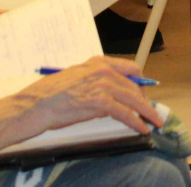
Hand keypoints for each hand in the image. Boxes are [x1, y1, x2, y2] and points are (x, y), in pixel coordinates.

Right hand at [12, 56, 164, 136]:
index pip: (130, 68)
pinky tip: (141, 129)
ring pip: (134, 99)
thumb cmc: (51, 93)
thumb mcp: (78, 77)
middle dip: (145, 100)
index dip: (140, 83)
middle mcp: (104, 69)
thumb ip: (96, 80)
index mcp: (98, 62)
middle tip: (150, 112)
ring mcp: (103, 84)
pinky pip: (125, 113)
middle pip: (135, 85)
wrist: (37, 104)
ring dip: (147, 113)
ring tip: (153, 123)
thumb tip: (113, 94)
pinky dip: (136, 122)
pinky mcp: (100, 101)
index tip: (144, 94)